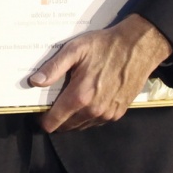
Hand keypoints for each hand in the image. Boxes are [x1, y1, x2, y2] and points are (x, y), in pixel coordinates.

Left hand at [31, 14, 170, 133]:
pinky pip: (96, 122)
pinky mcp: (117, 113)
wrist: (137, 47)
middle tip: (54, 103)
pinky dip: (88, 115)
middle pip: (66, 127)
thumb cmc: (105, 45)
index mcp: (80, 96)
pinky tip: (87, 100)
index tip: (40, 111)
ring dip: (73, 118)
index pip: (54, 122)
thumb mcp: (75, 49)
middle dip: (57, 119)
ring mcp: (107, 114)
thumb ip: (53, 67)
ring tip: (70, 99)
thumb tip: (35, 81)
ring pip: (81, 125)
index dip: (43, 119)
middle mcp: (93, 110)